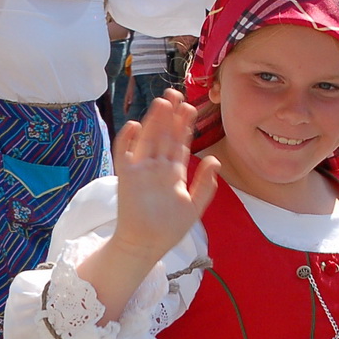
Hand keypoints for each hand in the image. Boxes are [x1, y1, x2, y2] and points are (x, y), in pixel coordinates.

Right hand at [108, 90, 218, 263]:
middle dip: (170, 116)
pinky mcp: (126, 176)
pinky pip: (124, 153)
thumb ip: (205, 185)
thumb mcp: (194, 207)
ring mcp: (141, 170)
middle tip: (176, 93)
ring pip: (147, 139)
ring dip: (153, 120)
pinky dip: (127, 139)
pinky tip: (134, 124)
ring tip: (162, 102)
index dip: (185, 126)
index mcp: (174, 173)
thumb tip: (214, 161)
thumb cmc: (169, 230)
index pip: (180, 143)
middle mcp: (157, 167)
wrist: (146, 245)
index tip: (191, 107)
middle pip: (164, 135)